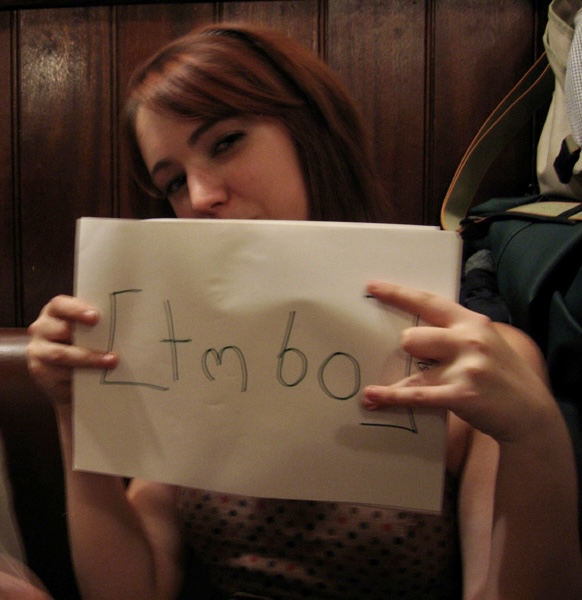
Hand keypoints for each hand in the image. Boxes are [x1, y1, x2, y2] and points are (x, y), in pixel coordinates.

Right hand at [27, 295, 117, 403]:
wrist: (69, 372)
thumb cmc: (84, 342)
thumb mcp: (87, 329)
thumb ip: (97, 324)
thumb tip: (124, 323)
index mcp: (54, 312)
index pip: (60, 305)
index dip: (77, 310)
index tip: (96, 317)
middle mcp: (41, 329)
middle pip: (61, 330)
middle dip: (88, 340)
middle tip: (112, 348)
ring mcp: (38, 352)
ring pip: (61, 355)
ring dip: (88, 360)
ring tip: (111, 362)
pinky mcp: (40, 373)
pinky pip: (59, 375)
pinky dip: (79, 376)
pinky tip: (97, 377)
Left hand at [362, 281, 556, 442]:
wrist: (532, 414)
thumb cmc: (503, 376)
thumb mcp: (486, 342)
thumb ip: (456, 332)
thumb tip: (416, 331)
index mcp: (473, 322)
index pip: (428, 302)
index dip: (398, 294)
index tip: (372, 287)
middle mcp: (469, 340)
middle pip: (412, 338)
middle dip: (408, 351)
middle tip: (417, 363)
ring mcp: (466, 368)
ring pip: (413, 369)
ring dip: (395, 382)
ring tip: (372, 392)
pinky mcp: (461, 395)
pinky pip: (416, 394)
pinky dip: (391, 398)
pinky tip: (371, 398)